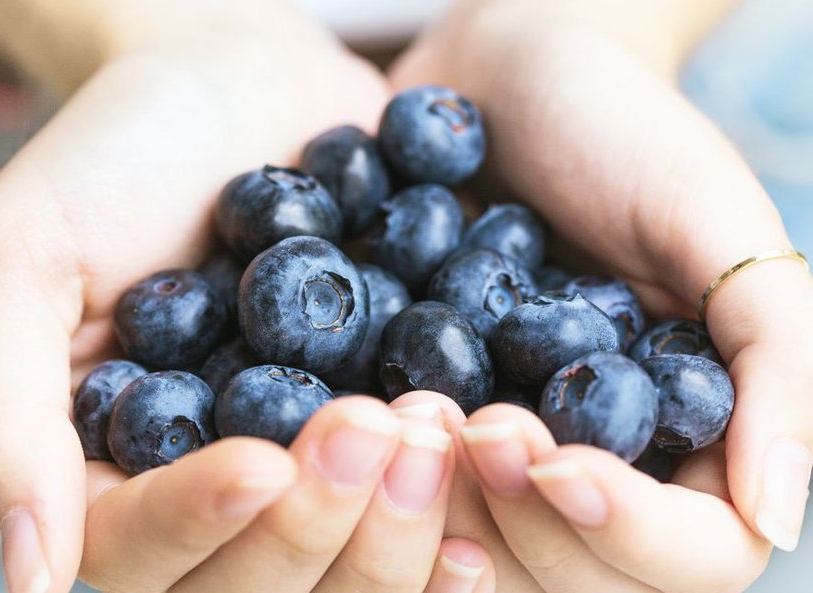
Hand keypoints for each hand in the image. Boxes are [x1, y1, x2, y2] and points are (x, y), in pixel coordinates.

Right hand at [0, 5, 492, 590]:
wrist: (239, 81)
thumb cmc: (113, 155)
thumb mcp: (22, 256)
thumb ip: (6, 412)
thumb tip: (27, 575)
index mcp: (113, 473)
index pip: (143, 552)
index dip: (201, 522)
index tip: (260, 461)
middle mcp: (213, 493)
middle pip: (262, 580)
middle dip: (317, 520)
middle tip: (371, 423)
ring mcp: (308, 468)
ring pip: (353, 566)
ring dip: (398, 518)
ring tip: (431, 421)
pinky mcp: (384, 424)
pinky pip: (428, 504)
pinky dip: (464, 499)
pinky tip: (489, 456)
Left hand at [391, 1, 812, 590]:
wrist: (499, 80)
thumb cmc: (620, 132)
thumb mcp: (716, 223)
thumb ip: (775, 359)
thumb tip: (777, 514)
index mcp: (688, 438)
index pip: (690, 556)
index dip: (624, 531)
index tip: (551, 457)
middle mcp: (593, 461)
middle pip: (571, 578)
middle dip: (518, 519)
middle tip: (470, 422)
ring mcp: (502, 449)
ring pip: (474, 556)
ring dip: (436, 510)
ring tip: (407, 411)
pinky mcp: (424, 416)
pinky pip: (399, 489)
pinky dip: (374, 476)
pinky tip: (359, 414)